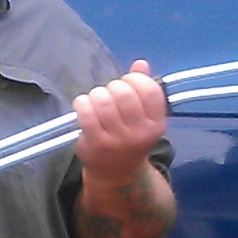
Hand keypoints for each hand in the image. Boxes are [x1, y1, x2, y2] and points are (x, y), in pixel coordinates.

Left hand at [73, 60, 167, 189]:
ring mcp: (117, 140)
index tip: (127, 82)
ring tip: (96, 100)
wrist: (116, 174)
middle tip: (109, 93)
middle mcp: (139, 133)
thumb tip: (141, 63)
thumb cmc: (129, 138)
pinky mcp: (96, 143)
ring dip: (96, 94)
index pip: (150, 90)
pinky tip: (83, 106)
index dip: (135, 79)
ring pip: (103, 100)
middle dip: (113, 86)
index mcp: (156, 124)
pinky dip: (82, 103)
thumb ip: (143, 89)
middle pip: (124, 93)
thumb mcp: (143, 118)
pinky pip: (86, 112)